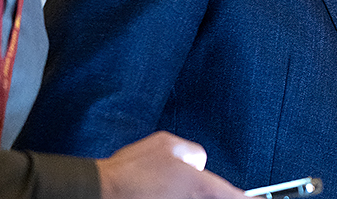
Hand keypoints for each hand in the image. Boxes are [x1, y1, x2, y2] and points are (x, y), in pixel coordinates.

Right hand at [96, 131, 244, 198]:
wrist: (102, 191)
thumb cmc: (130, 170)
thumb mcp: (166, 143)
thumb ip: (192, 152)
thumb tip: (198, 163)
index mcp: (198, 185)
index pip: (234, 196)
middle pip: (216, 198)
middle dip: (218, 194)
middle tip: (206, 187)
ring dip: (191, 194)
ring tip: (164, 186)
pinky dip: (174, 196)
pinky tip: (160, 191)